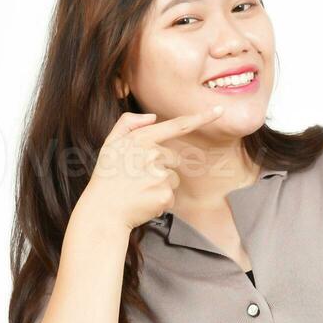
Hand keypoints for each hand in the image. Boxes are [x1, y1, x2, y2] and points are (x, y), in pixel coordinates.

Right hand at [81, 106, 223, 230]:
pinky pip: (170, 195)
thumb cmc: (107, 177)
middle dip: (159, 167)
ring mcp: (159, 175)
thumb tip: (153, 118)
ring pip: (172, 177)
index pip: (177, 126)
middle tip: (135, 179)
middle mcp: (152, 154)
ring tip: (138, 191)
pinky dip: (159, 200)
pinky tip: (143, 201)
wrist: (103, 212)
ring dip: (159, 185)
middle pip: (172, 158)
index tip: (220, 111)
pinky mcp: (164, 195)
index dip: (201, 118)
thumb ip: (128, 124)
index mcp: (141, 139)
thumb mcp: (111, 144)